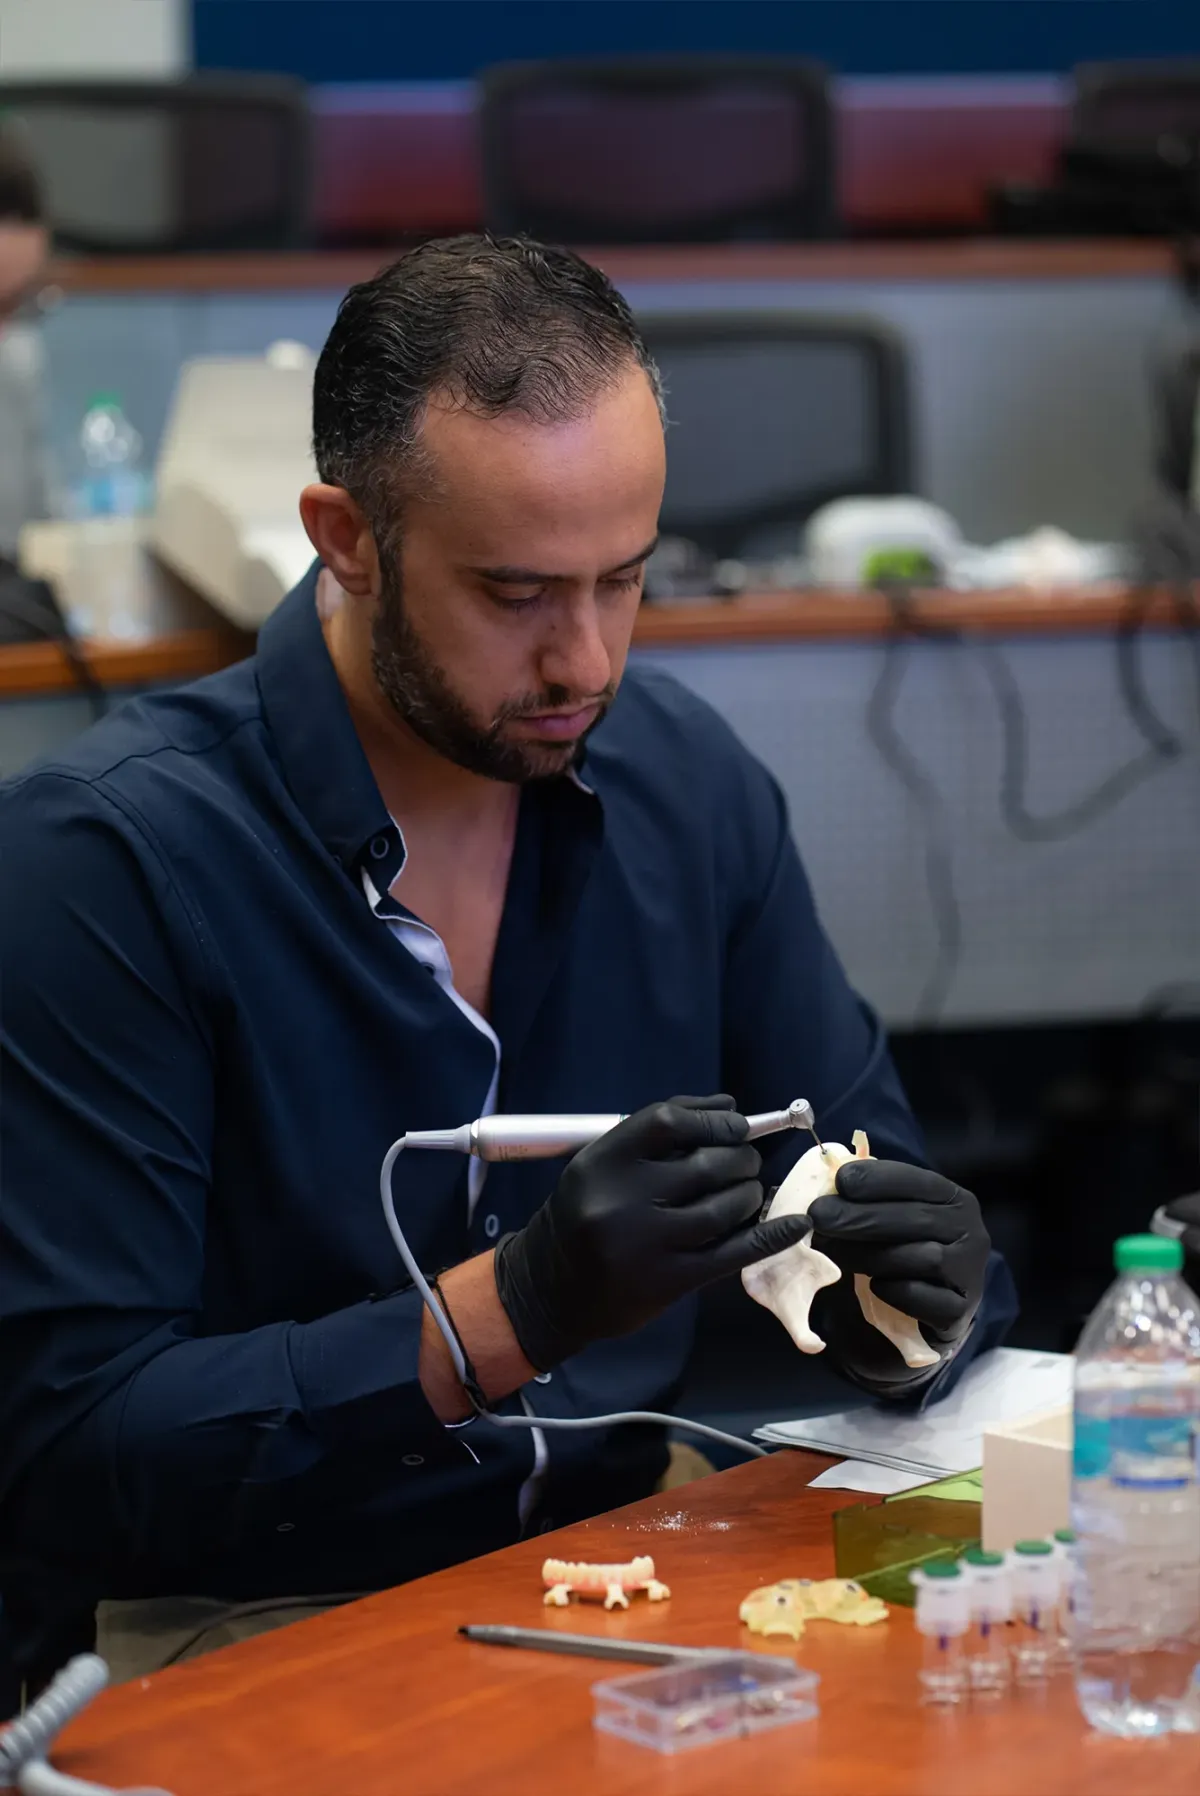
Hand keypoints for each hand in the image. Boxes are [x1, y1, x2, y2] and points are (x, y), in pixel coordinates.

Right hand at [494, 1095, 812, 1371]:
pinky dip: (771, 1235)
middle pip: (706, 1165)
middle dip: (740, 1160)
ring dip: (749, 1194)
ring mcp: (646, 1244)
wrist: (549, 1288)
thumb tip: (730, 1109)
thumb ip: (659, 1133)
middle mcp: (621, 1200)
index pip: (669, 1121)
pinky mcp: (667, 1281)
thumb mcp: (603, 1164)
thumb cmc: (585, 1213)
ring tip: (747, 1192)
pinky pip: (733, 1254)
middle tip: (746, 1164)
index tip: (735, 1126)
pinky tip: (795, 1223)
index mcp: (602, 1162)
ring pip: (724, 1207)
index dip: (712, 1120)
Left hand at [808, 1159, 989, 1349]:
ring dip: (870, 1254)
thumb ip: (874, 1200)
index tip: (840, 1181)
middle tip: (819, 1217)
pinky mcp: (959, 1311)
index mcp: (955, 1200)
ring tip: (833, 1251)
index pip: (918, 1181)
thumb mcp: (896, 1218)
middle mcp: (971, 1232)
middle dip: (860, 1216)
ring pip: (921, 1257)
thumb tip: (829, 1185)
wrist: (933, 1310)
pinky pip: (922, 1296)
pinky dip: (894, 1290)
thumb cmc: (908, 1251)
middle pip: (914, 1219)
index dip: (877, 1179)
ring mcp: (969, 1272)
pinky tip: (874, 1285)